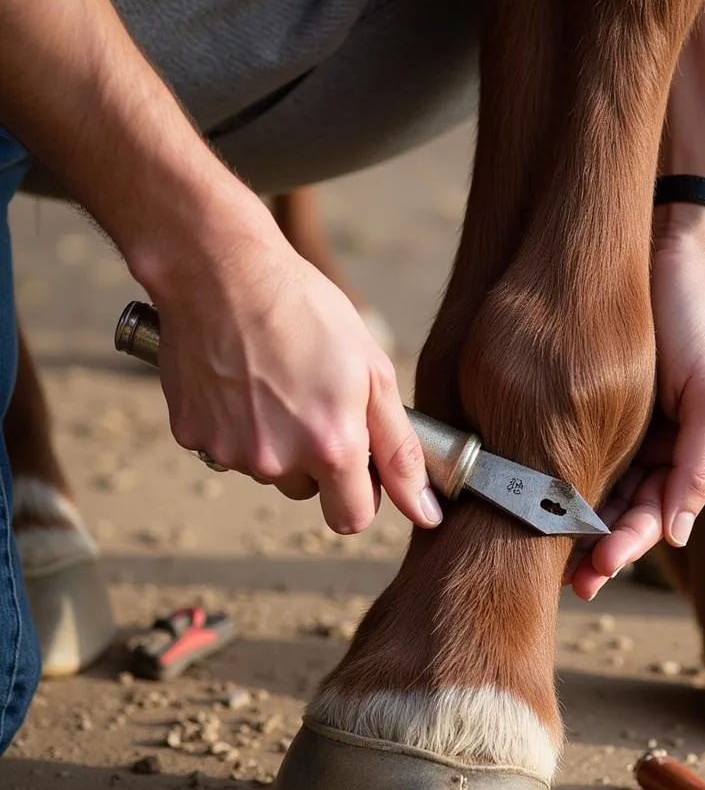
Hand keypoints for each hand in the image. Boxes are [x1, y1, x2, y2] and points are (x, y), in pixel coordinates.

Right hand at [151, 212, 442, 535]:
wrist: (221, 270)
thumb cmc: (307, 312)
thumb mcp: (374, 374)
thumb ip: (403, 451)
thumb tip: (427, 513)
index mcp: (331, 448)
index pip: (352, 518)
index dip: (361, 492)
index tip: (359, 459)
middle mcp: (277, 461)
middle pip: (307, 492)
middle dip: (317, 460)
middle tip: (314, 399)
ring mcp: (228, 451)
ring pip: (266, 470)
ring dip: (275, 441)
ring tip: (274, 381)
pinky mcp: (191, 435)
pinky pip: (224, 448)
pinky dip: (235, 425)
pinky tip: (240, 381)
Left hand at [568, 207, 704, 598]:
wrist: (676, 241)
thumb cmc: (702, 319)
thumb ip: (697, 468)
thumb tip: (675, 537)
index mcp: (695, 452)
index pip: (656, 515)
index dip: (624, 547)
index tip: (589, 574)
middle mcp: (663, 444)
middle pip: (623, 509)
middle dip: (594, 545)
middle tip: (560, 579)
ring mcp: (631, 421)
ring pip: (598, 483)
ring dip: (573, 516)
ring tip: (536, 548)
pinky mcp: (603, 395)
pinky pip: (581, 445)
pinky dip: (562, 472)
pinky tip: (535, 494)